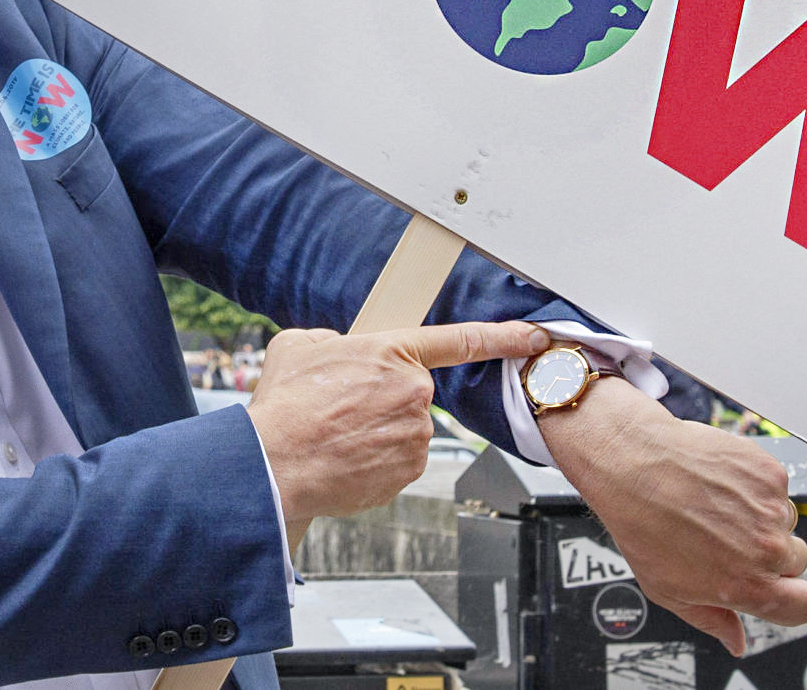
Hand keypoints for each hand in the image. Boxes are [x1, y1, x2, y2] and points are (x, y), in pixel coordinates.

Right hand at [248, 321, 548, 523]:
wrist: (273, 465)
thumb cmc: (283, 407)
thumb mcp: (299, 347)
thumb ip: (333, 341)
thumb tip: (342, 350)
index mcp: (392, 353)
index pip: (461, 339)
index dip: (504, 337)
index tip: (534, 338)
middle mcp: (413, 392)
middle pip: (412, 392)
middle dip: (384, 400)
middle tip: (342, 410)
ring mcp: (415, 435)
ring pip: (405, 429)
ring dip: (377, 432)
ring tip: (336, 436)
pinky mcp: (408, 470)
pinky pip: (398, 460)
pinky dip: (376, 461)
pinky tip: (345, 458)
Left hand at [539, 380, 806, 655]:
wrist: (631, 464)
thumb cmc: (643, 524)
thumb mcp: (670, 592)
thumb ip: (713, 620)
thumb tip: (736, 641)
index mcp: (748, 586)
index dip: (795, 600)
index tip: (781, 590)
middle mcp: (766, 548)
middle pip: (797, 561)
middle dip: (771, 555)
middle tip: (729, 541)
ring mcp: (771, 508)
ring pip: (785, 521)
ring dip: (762, 518)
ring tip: (716, 509)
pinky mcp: (769, 472)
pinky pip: (775, 487)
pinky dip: (754, 486)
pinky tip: (719, 486)